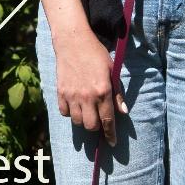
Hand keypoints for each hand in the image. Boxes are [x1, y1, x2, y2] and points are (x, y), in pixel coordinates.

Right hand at [53, 26, 127, 145]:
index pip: (108, 120)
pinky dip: (70, 112)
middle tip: (98, 118)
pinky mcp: (60, 92)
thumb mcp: (112, 71)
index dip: (110, 134)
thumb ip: (117, 94)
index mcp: (103, 91)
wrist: (73, 41)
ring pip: (78, 121)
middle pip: (91, 126)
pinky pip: (65, 113)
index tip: (112, 143)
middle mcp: (87, 96)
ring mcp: (72, 95)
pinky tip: (75, 104)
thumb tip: (123, 112)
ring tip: (86, 110)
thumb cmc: (96, 54)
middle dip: (96, 126)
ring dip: (83, 120)